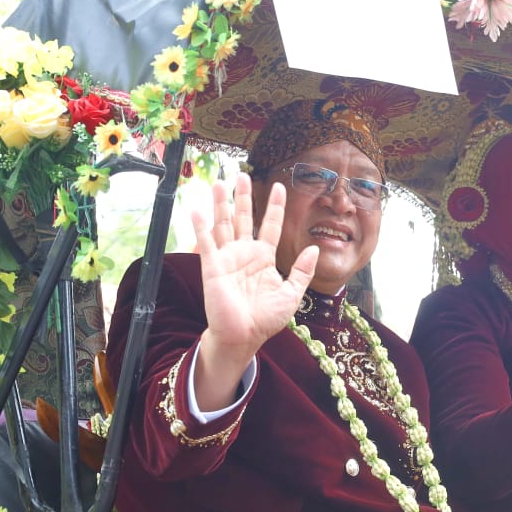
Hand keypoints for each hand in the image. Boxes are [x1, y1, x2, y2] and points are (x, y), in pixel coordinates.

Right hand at [191, 172, 317, 408]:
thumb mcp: (292, 294)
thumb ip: (302, 271)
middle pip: (243, 218)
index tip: (279, 186)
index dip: (274, 206)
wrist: (243, 336)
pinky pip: (206, 242)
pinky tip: (196, 209)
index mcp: (263, 258)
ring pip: (224, 224)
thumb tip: (314, 248)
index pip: (269, 225)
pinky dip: (201, 226)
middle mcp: (244, 253)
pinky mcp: (212, 267)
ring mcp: (227, 258)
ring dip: (221, 204)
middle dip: (243, 196)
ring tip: (220, 182)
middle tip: (241, 174)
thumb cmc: (266, 319)